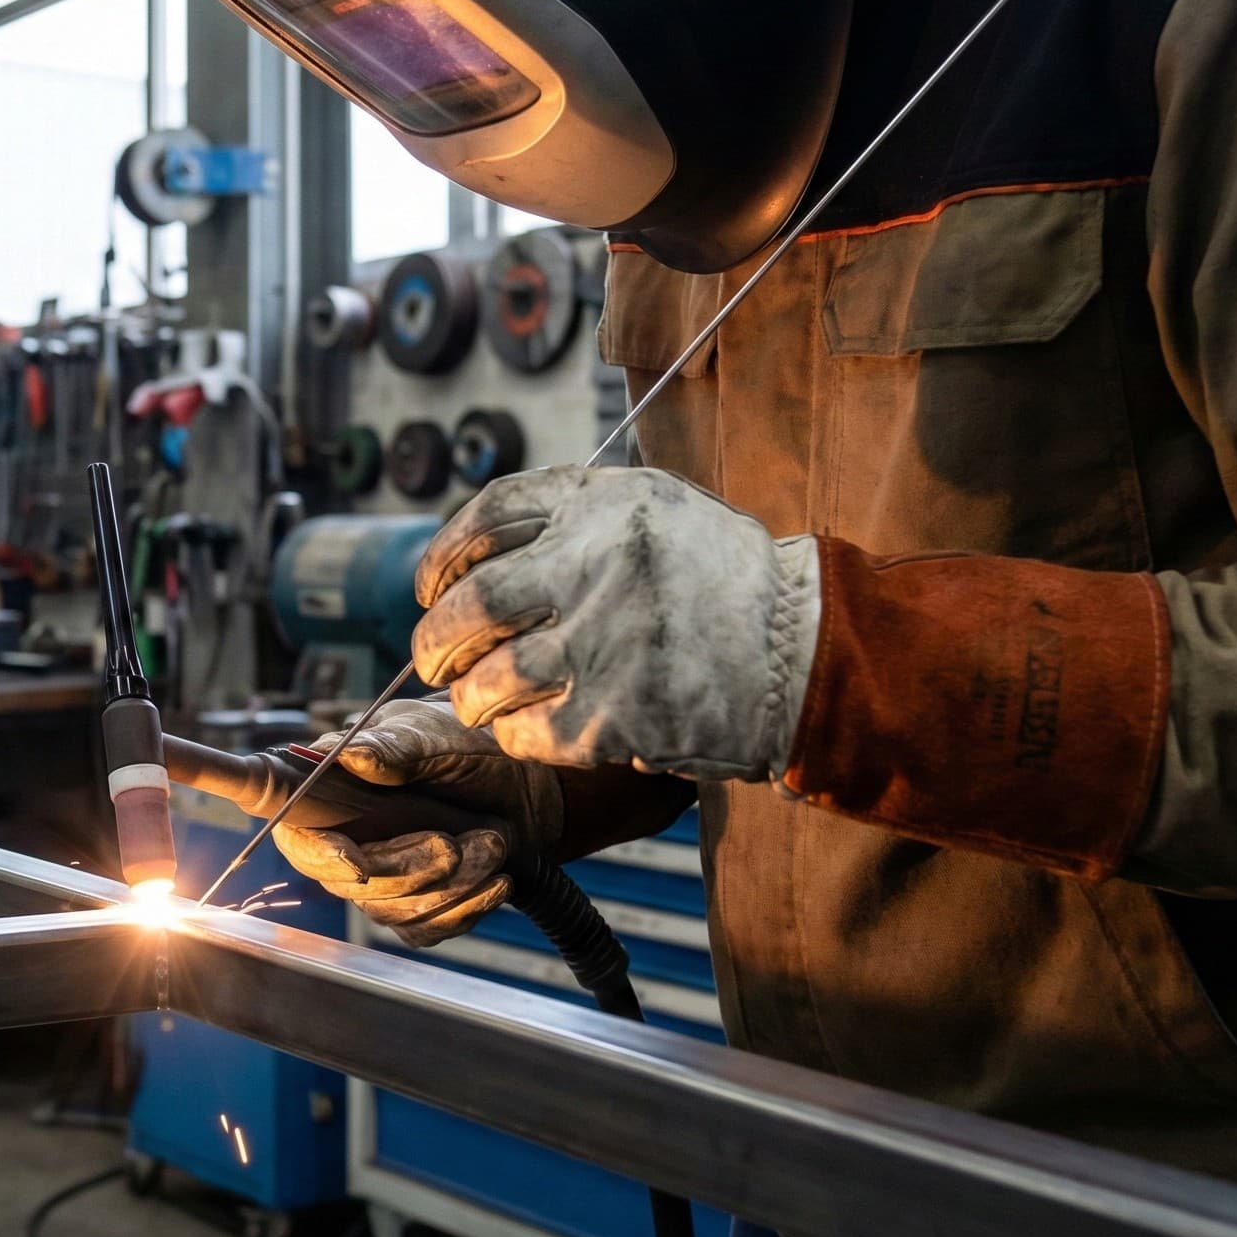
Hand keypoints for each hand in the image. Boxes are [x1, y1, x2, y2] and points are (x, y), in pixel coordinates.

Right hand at [166, 700, 553, 943]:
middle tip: (457, 839)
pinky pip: (420, 931)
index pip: (236, 782)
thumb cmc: (470, 754)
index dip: (187, 773)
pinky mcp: (404, 916)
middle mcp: (325, 837)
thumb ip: (396, 745)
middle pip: (338, 872)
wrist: (532, 796)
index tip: (153, 756)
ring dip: (452, 882)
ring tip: (491, 842)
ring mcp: (364, 881)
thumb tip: (356, 757)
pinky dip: (466, 906)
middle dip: (405, 864)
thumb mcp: (436, 733)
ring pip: (387, 906)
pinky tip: (495, 873)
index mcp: (313, 784)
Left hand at [412, 466, 821, 780]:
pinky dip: (513, 734)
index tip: (431, 587)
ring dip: (470, 696)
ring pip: (489, 679)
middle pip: (472, 603)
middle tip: (432, 658)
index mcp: (604, 502)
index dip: (444, 556)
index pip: (489, 515)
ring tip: (476, 700)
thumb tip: (475, 557)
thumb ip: (576, 515)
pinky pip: (528, 733)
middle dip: (436, 639)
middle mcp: (597, 563)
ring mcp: (604, 643)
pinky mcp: (614, 714)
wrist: (805, 652)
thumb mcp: (659, 509)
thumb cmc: (724, 581)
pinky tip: (524, 729)